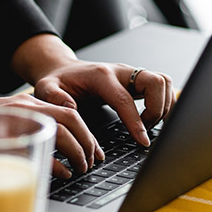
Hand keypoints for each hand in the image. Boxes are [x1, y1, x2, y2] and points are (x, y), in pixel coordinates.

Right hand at [0, 88, 100, 177]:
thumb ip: (23, 138)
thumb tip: (53, 163)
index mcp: (24, 105)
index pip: (69, 111)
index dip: (87, 133)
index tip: (95, 152)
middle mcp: (23, 107)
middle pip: (72, 119)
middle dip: (89, 143)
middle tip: (93, 162)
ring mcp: (13, 119)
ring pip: (62, 131)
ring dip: (78, 153)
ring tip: (81, 169)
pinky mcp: (3, 135)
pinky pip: (40, 147)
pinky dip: (57, 163)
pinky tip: (63, 173)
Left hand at [10, 34, 174, 170]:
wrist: (63, 71)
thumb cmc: (58, 82)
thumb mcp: (46, 88)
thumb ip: (54, 97)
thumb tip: (71, 109)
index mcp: (101, 76)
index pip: (125, 99)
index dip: (136, 122)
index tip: (143, 141)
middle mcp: (121, 72)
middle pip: (156, 82)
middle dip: (157, 109)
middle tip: (145, 129)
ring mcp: (131, 74)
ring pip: (164, 82)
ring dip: (163, 106)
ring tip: (148, 125)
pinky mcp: (137, 80)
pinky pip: (162, 86)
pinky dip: (165, 103)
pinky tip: (154, 119)